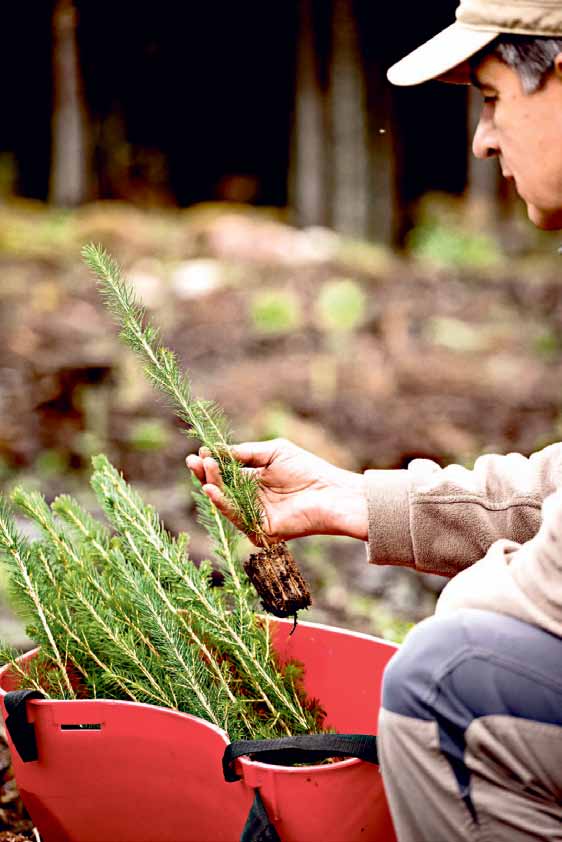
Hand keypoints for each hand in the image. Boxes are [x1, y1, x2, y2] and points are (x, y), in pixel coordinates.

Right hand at [186, 438, 367, 544]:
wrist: (331, 492)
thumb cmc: (307, 469)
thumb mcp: (272, 452)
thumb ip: (244, 453)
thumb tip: (214, 449)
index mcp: (254, 480)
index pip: (226, 473)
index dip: (211, 463)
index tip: (198, 452)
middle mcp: (252, 499)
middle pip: (221, 488)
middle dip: (206, 474)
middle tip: (193, 461)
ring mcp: (254, 516)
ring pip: (225, 502)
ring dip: (211, 486)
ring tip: (203, 470)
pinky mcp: (260, 531)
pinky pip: (236, 517)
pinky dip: (222, 503)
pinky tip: (212, 490)